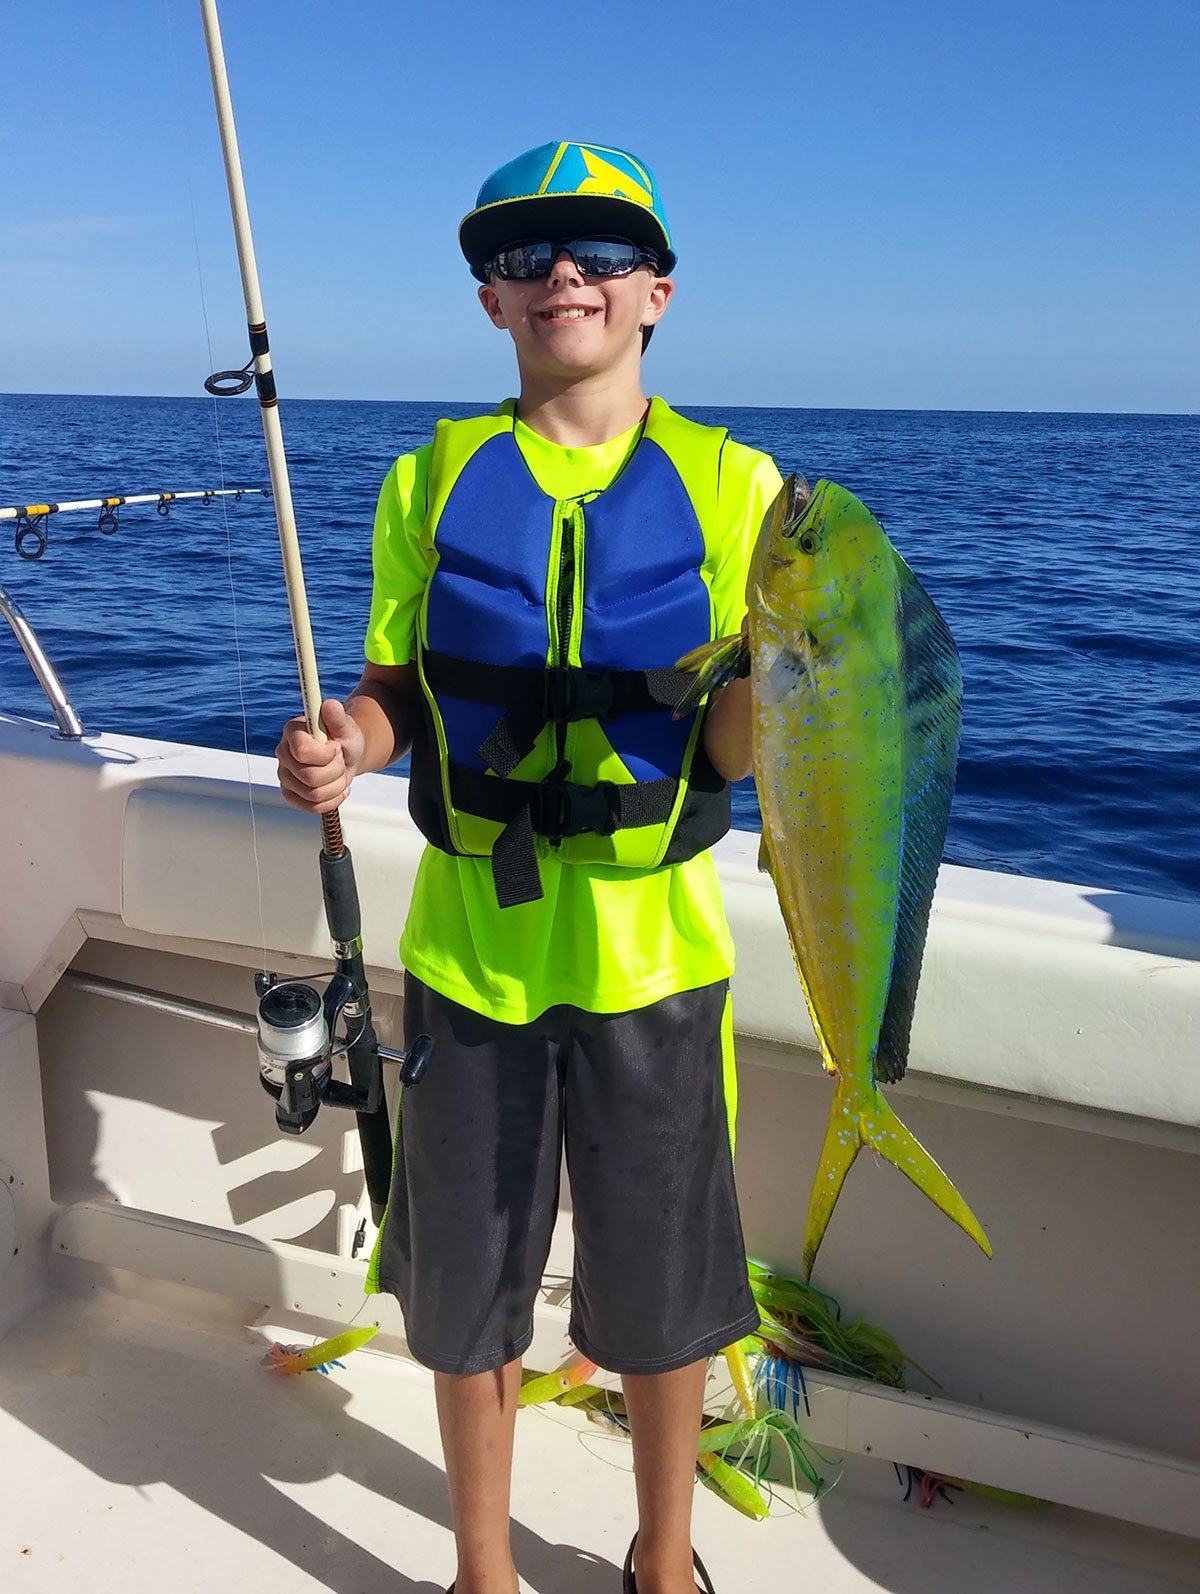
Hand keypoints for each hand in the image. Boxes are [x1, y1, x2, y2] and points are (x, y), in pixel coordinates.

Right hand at [275, 698, 365, 813]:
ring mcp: (284, 776)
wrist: (347, 758)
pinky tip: (336, 787)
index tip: (335, 747)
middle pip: (310, 777)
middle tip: (339, 760)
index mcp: (292, 732)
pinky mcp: (290, 794)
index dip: (325, 754)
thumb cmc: (345, 739)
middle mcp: (283, 753)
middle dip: (335, 771)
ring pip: (314, 794)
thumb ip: (338, 717)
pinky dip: (332, 800)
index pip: (302, 751)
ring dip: (336, 785)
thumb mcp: (347, 727)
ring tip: (339, 772)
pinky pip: (313, 807)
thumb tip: (330, 705)